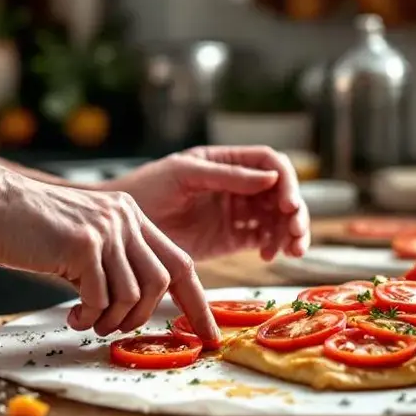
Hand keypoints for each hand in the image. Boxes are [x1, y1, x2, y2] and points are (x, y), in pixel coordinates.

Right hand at [0, 172, 220, 343]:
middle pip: (163, 281)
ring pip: (133, 294)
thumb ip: (108, 262)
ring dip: (111, 320)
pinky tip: (71, 314)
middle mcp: (125, 218)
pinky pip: (101, 298)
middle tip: (114, 330)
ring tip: (86, 321)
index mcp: (130, 215)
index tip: (208, 335)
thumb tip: (128, 307)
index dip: (198, 302)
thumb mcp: (80, 238)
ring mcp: (106, 229)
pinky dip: (88, 316)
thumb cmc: (24, 226)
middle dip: (144, 318)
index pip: (180, 261)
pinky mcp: (83, 244)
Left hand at [105, 146, 310, 261]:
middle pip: (281, 192)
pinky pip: (262, 239)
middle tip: (295, 232)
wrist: (119, 229)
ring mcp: (235, 212)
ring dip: (289, 232)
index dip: (286, 181)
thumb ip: (226, 176)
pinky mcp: (230, 238)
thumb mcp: (185, 175)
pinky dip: (273, 246)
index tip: (287, 203)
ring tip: (290, 250)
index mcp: (226, 161)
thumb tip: (272, 178)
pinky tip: (268, 255)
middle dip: (294, 211)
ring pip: (277, 217)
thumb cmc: (145, 190)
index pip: (270, 163)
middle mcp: (236, 184)